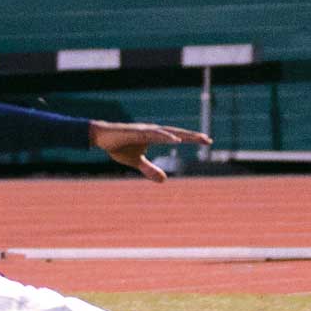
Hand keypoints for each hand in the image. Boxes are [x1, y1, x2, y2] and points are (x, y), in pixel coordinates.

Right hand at [90, 120, 210, 181]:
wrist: (101, 137)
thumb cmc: (119, 146)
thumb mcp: (137, 161)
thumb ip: (150, 169)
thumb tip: (164, 180)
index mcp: (155, 136)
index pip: (177, 136)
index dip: (191, 139)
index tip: (207, 141)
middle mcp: (153, 131)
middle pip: (177, 133)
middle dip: (193, 136)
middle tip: (209, 140)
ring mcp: (146, 130)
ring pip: (169, 132)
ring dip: (183, 135)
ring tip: (198, 138)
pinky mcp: (138, 131)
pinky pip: (154, 134)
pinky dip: (166, 136)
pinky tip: (176, 139)